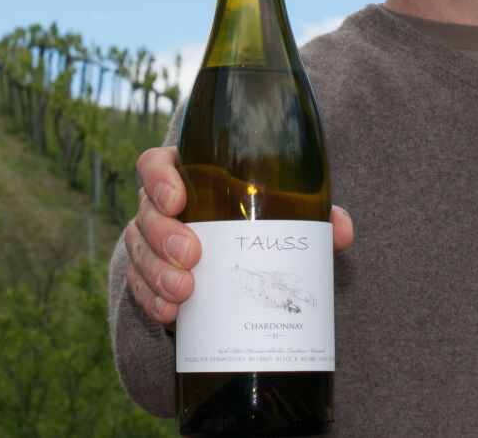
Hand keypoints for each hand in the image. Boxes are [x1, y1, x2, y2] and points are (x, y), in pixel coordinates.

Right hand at [124, 146, 353, 326]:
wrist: (237, 268)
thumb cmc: (256, 225)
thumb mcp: (281, 215)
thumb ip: (309, 216)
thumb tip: (339, 230)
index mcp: (186, 177)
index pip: (156, 165)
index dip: (159, 178)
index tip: (178, 199)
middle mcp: (160, 207)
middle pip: (145, 211)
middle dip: (163, 235)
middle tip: (192, 255)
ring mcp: (150, 243)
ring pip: (138, 251)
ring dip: (157, 273)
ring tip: (184, 292)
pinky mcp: (147, 278)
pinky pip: (138, 287)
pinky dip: (151, 301)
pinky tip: (170, 313)